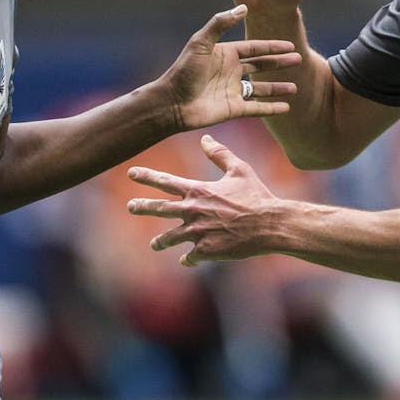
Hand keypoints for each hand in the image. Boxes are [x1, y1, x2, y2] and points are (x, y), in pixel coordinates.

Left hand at [127, 134, 279, 265]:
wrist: (269, 224)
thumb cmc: (256, 196)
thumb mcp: (239, 170)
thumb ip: (220, 154)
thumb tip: (205, 139)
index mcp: (198, 190)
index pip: (165, 181)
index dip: (146, 176)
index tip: (131, 173)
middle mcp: (192, 211)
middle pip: (159, 209)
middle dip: (142, 207)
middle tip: (130, 207)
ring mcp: (197, 232)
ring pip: (169, 238)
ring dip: (160, 241)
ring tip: (154, 244)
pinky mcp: (205, 251)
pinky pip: (190, 256)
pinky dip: (188, 258)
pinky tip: (186, 260)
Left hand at [162, 4, 300, 130]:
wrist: (172, 102)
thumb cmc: (184, 70)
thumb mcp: (201, 42)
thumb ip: (220, 23)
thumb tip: (244, 7)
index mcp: (226, 54)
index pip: (255, 48)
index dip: (272, 47)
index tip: (290, 45)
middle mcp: (231, 71)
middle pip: (261, 66)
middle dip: (279, 63)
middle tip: (299, 59)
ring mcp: (233, 91)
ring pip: (261, 88)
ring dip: (278, 87)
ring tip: (295, 87)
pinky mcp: (233, 109)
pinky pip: (257, 108)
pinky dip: (271, 108)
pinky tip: (286, 108)